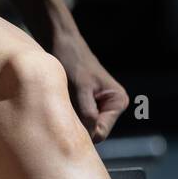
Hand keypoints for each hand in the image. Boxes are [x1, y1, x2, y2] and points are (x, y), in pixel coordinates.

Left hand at [49, 26, 127, 142]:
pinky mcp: (88, 104)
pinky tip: (59, 103)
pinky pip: (78, 120)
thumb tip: (92, 136)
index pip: (100, 133)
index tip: (64, 122)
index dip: (83, 132)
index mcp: (118, 102)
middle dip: (77, 126)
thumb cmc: (72, 61)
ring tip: (60, 104)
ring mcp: (101, 106)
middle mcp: (113, 106)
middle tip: (60, 112)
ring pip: (84, 127)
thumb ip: (88, 112)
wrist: (62, 43)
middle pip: (93, 132)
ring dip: (71, 120)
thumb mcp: (80, 88)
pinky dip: (68, 115)